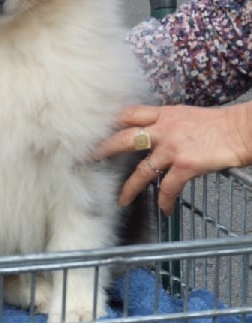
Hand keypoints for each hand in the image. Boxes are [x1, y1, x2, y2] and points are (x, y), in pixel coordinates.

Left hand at [92, 102, 251, 214]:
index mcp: (162, 114)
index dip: (109, 122)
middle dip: (103, 149)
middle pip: (124, 138)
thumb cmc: (216, 123)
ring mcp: (172, 146)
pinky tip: (165, 209)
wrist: (239, 130)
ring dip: (129, 187)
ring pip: (142, 170)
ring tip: (121, 201)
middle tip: (85, 159)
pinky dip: (165, 200)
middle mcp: (163, 128)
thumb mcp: (184, 115)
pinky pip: (168, 187)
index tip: (94, 130)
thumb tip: (151, 130)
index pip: (129, 114)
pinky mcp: (184, 164)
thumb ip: (165, 122)